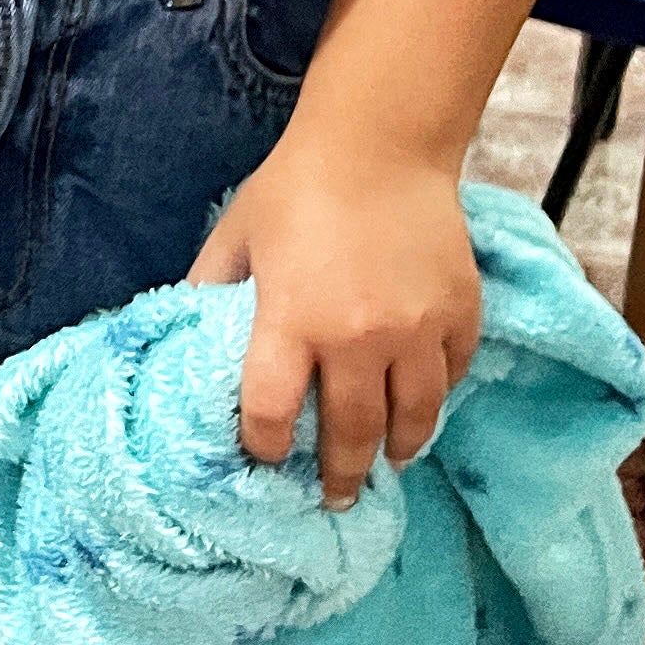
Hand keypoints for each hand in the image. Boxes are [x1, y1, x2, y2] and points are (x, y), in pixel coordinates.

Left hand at [192, 136, 479, 507]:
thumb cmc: (295, 189)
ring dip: (397, 449)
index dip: (262, 447)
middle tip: (334, 499)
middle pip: (350, 434)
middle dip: (339, 476)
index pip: (271, 414)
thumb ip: (210, 291)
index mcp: (291, 320)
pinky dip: (436, 399)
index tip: (262, 462)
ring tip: (385, 464)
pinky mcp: (461, 316)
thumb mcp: (235, 238)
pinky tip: (419, 407)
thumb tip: (183, 335)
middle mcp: (358, 338)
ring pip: (414, 420)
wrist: (381, 145)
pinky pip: (452, 378)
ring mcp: (417, 331)